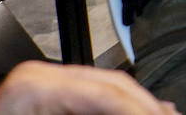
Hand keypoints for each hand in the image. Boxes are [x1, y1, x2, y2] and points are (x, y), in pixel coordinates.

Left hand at [0, 61, 176, 114]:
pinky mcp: (41, 94)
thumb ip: (105, 114)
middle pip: (115, 86)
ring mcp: (38, 82)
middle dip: (146, 106)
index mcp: (34, 84)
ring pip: (108, 90)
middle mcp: (37, 75)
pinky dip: (115, 109)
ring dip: (136, 106)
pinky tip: (136, 114)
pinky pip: (89, 98)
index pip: (112, 91)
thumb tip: (152, 111)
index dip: (144, 108)